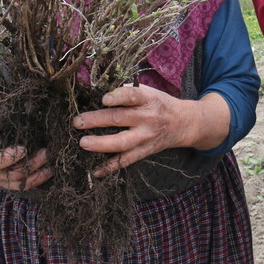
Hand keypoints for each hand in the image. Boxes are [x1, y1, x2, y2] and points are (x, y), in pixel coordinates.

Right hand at [0, 132, 50, 190]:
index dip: (8, 158)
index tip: (23, 149)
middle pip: (14, 174)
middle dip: (31, 163)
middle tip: (45, 152)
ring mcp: (4, 181)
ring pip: (22, 183)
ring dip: (38, 173)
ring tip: (50, 163)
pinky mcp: (12, 184)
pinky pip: (25, 186)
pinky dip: (38, 180)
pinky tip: (50, 171)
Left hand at [72, 85, 228, 177]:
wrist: (185, 123)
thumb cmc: (161, 104)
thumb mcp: (150, 92)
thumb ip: (128, 92)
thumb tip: (99, 93)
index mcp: (149, 99)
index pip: (133, 96)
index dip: (118, 96)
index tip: (104, 99)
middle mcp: (147, 118)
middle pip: (120, 119)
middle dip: (97, 120)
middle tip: (78, 121)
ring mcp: (146, 137)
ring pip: (122, 142)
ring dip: (101, 144)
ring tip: (83, 143)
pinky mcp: (144, 151)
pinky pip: (126, 161)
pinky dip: (110, 167)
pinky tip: (95, 171)